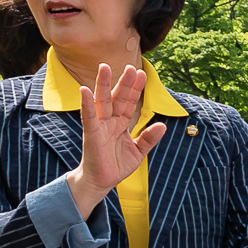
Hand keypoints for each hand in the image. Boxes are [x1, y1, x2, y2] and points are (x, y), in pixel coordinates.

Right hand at [70, 64, 159, 211]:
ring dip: (103, 85)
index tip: (142, 74)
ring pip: (102, 102)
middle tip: (130, 66)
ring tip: (104, 67)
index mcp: (121, 124)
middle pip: (117, 98)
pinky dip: (87, 103)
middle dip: (124, 83)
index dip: (135, 89)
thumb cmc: (116, 165)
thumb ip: (149, 138)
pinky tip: (85, 90)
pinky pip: (89, 117)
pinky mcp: (91, 134)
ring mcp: (100, 126)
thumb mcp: (138, 151)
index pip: (129, 103)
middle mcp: (110, 121)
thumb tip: (162, 125)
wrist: (101, 182)